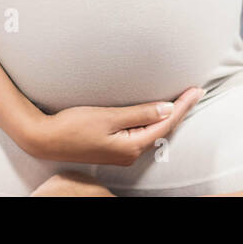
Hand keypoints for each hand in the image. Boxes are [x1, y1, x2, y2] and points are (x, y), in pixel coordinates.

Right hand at [19, 86, 203, 164]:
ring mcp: (121, 152)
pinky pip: (141, 133)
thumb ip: (139, 114)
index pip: (166, 123)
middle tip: (195, 91)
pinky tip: (156, 112)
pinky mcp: (114, 148)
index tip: (196, 90)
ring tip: (182, 99)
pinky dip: (152, 120)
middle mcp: (130, 153)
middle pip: (163, 129)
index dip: (183, 106)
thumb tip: (167, 110)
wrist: (46, 139)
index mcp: (132, 146)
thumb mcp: (108, 117)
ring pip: (153, 131)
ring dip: (168, 115)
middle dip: (180, 110)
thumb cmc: (73, 126)